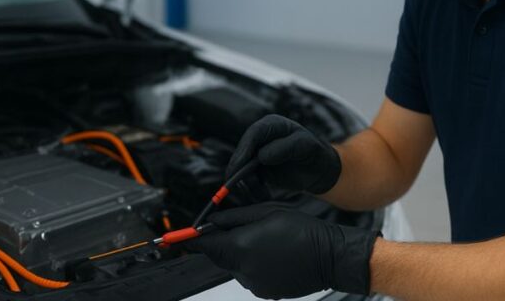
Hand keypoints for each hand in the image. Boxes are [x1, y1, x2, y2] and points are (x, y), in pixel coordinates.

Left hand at [182, 203, 378, 298]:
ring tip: (268, 239)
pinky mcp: (266, 292)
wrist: (330, 256)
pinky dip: (255, 264)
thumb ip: (235, 217)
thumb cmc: (303, 230)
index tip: (173, 238)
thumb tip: (214, 220)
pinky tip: (275, 253)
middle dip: (223, 241)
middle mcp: (244, 270)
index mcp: (241, 248)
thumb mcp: (266, 211)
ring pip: (235, 265)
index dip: (189, 239)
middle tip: (242, 226)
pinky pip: (251, 276)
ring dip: (242, 252)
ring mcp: (255, 285)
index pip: (205, 244)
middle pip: (219, 255)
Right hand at [227, 115, 340, 194]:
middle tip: (235, 185)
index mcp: (273, 125)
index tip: (240, 165)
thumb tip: (262, 155)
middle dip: (239, 169)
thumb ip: (286, 148)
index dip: (244, 148)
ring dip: (247, 183)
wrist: (319, 170)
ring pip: (242, 167)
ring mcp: (257, 153)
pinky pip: (247, 179)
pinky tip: (263, 196)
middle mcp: (262, 138)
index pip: (254, 133)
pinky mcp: (258, 169)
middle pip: (242, 151)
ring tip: (263, 195)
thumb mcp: (306, 146)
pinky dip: (252, 189)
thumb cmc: (315, 153)